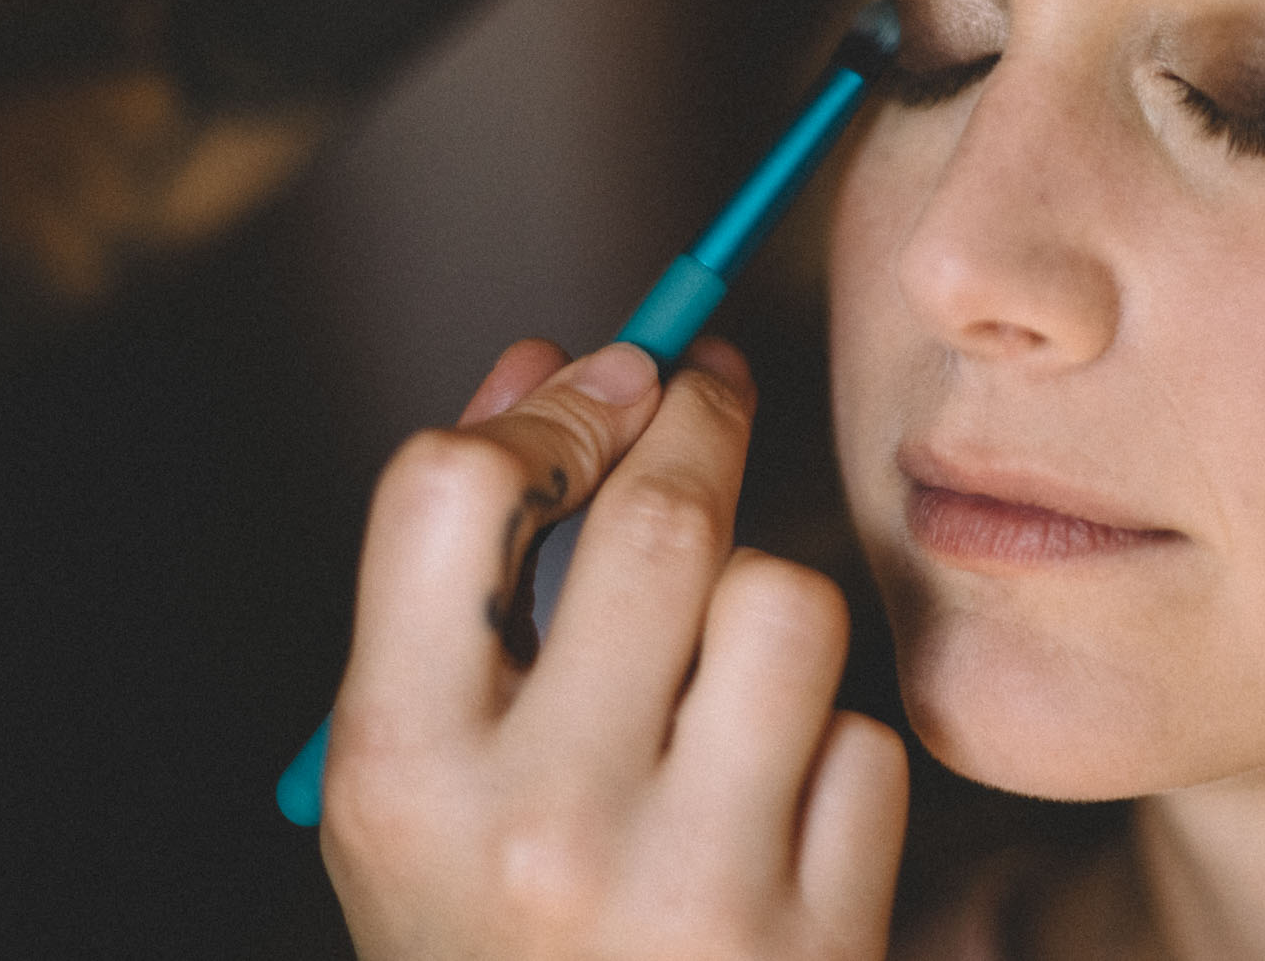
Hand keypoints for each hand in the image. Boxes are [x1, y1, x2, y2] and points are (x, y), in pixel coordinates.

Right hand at [319, 337, 906, 960]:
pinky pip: (863, 741)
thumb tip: (542, 361)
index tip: (609, 377)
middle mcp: (537, 829)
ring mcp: (690, 892)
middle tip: (711, 389)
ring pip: (788, 603)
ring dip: (768, 605)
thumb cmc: (489, 938)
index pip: (450, 492)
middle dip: (700, 417)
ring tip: (723, 673)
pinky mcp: (819, 942)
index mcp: (401, 775)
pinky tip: (772, 822)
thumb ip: (454, 577)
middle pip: (660, 518)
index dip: (547, 406)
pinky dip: (827, 754)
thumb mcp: (421, 788)